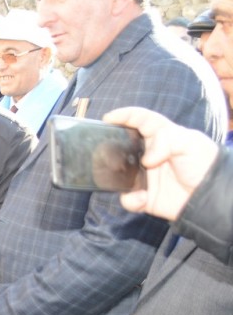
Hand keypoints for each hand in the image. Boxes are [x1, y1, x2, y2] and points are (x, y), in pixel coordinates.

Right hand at [104, 107, 219, 220]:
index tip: (109, 118)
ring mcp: (144, 175)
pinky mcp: (144, 196)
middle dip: (111, 146)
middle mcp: (149, 154)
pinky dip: (131, 199)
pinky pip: (127, 198)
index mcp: (162, 136)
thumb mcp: (191, 143)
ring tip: (123, 178)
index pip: (141, 119)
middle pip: (123, 145)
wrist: (211, 197)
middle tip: (105, 149)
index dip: (125, 115)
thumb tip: (145, 160)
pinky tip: (142, 198)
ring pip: (118, 172)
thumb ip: (166, 141)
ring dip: (115, 175)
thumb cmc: (205, 165)